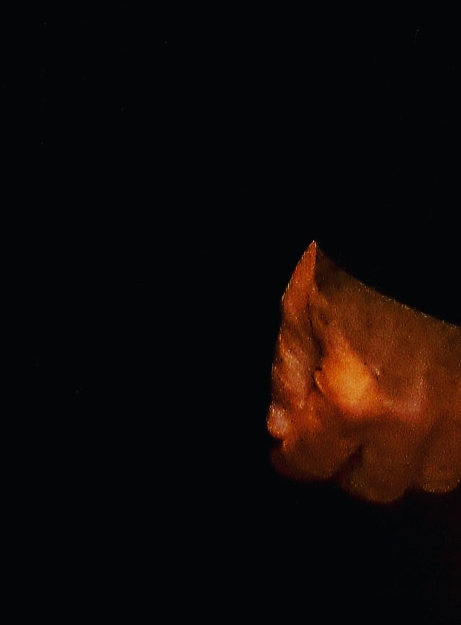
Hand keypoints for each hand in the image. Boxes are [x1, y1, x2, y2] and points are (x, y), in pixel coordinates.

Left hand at [267, 243, 460, 500]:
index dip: (293, 461)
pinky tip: (420, 424)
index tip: (284, 457)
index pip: (317, 458)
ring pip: (431, 479)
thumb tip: (282, 427)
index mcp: (354, 399)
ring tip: (380, 436)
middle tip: (331, 447)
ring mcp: (459, 420)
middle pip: (378, 485)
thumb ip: (288, 376)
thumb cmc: (359, 266)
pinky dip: (440, 447)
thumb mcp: (300, 310)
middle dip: (346, 469)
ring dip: (401, 464)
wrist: (421, 239)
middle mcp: (412, 424)